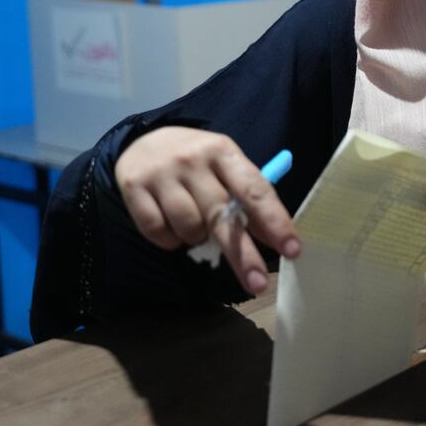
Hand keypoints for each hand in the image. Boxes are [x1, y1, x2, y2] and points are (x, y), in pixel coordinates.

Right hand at [114, 126, 299, 293]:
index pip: (255, 190)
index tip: (292, 250)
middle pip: (223, 216)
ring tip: (195, 225)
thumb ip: (248, 197)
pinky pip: (158, 232)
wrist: (144, 141)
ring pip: (189, 228)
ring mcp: (162, 173)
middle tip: (258, 284)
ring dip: (196, 239)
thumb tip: (276, 239)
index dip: (275, 221)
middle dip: (243, 254)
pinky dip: (169, 240)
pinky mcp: (133, 188)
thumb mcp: (226, 167)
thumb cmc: (198, 163)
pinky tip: (171, 225)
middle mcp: (194, 160)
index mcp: (225, 152)